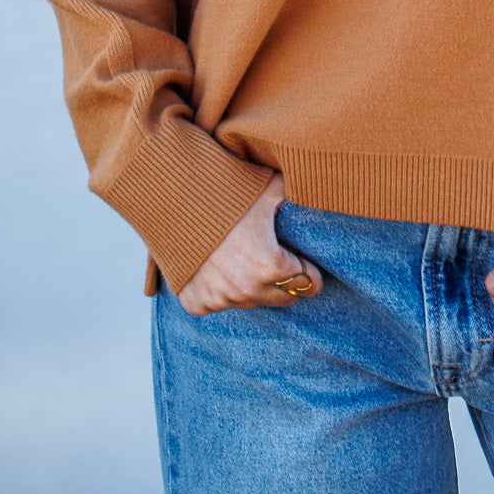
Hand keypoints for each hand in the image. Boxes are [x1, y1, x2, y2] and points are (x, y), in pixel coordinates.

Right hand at [177, 172, 322, 314]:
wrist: (175, 200)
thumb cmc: (227, 194)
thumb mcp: (270, 189)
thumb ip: (297, 197)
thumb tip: (319, 188)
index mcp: (273, 267)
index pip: (309, 283)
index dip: (311, 271)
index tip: (306, 262)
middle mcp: (248, 290)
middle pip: (284, 298)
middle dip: (285, 281)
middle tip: (277, 260)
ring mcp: (221, 299)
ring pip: (252, 302)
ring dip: (254, 287)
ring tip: (245, 260)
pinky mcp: (197, 303)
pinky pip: (219, 304)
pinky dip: (222, 290)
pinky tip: (218, 267)